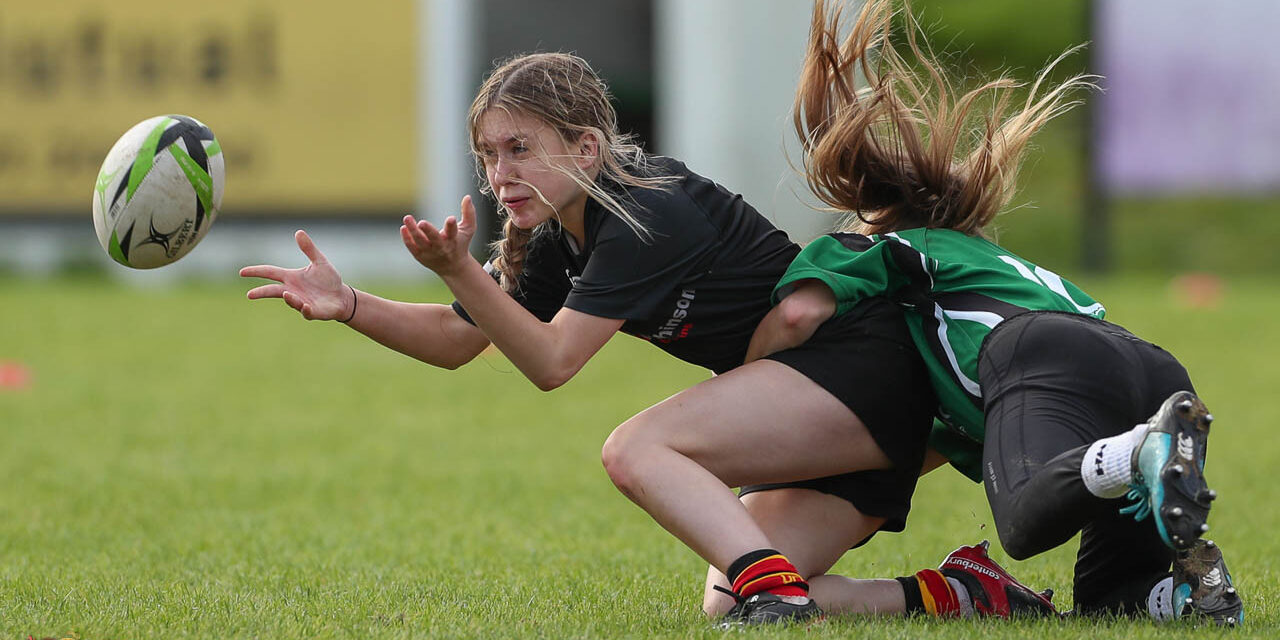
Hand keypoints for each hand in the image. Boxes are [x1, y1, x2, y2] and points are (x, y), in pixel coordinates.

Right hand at [239, 230, 355, 320]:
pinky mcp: (311, 311)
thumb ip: (309, 248)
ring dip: (288, 298)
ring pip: (289, 300)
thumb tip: (298, 232)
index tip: (242, 271)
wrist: (342, 296)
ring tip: (286, 293)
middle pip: (272, 290)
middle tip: (249, 294)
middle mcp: (292, 290)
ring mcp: (300, 302)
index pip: (270, 273)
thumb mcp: (319, 261)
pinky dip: (304, 309)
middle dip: (261, 292)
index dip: (257, 271)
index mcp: (291, 277)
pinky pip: (305, 311)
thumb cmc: (329, 280)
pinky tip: (306, 306)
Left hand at [401, 195, 477, 275]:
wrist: (453, 267)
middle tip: (422, 222)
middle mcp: (441, 247)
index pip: (453, 232)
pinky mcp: (420, 255)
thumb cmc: (460, 243)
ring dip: (413, 230)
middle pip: (434, 239)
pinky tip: (404, 228)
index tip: (451, 219)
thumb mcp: (468, 230)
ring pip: (420, 242)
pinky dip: (407, 238)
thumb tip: (467, 197)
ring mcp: (429, 252)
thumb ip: (469, 213)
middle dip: (428, 231)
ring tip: (407, 218)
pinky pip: (412, 247)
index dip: (451, 226)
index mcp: (453, 240)